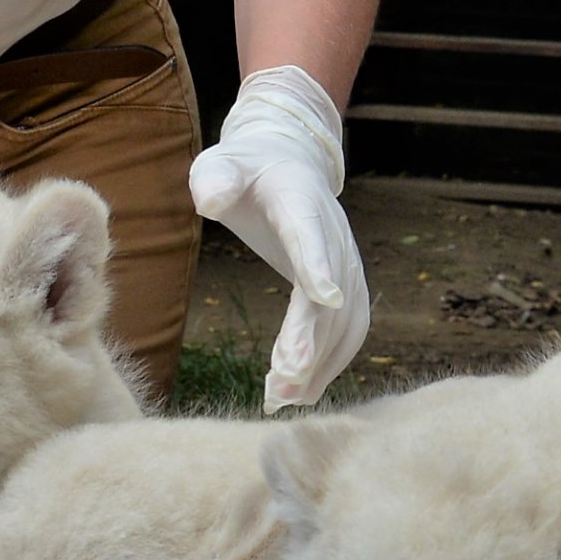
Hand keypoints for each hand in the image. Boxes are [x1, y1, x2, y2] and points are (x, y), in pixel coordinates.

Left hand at [188, 66, 369, 411]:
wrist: (289, 161)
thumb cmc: (246, 168)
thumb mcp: (221, 163)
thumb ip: (214, 179)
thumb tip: (212, 201)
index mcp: (301, 199)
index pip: (311, 235)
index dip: (320, 266)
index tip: (326, 299)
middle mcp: (332, 233)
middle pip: (332, 291)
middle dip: (312, 338)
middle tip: (284, 380)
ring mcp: (345, 261)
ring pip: (346, 318)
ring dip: (321, 361)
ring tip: (285, 398)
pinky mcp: (345, 284)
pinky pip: (348, 328)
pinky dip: (330, 362)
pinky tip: (301, 392)